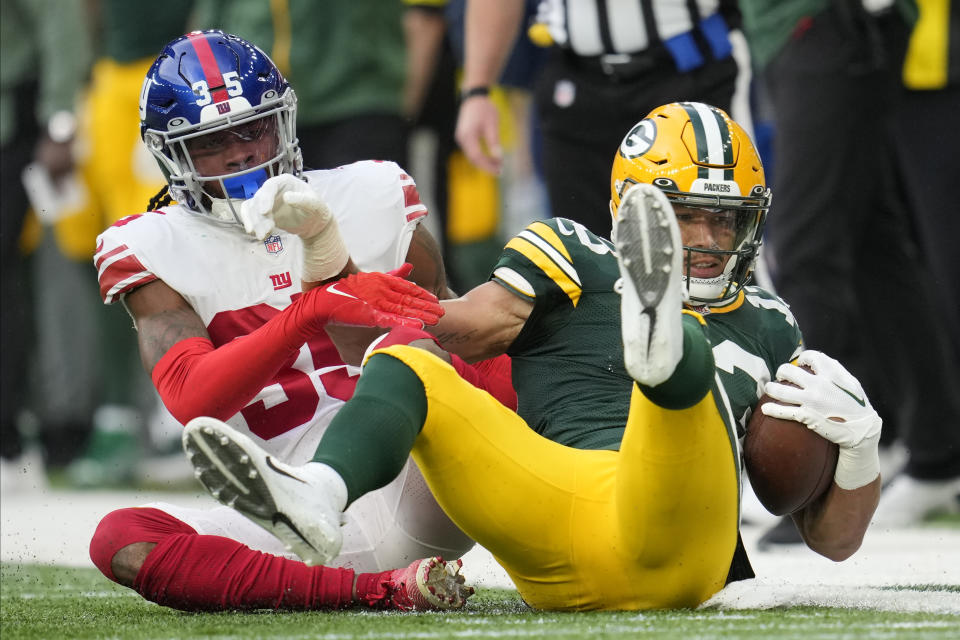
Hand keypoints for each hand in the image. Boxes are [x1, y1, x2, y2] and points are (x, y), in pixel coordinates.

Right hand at [239, 174, 322, 238]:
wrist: (313, 223)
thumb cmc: (316, 209)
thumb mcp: (314, 205)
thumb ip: (302, 200)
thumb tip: (286, 197)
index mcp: (285, 181)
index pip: (270, 186)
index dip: (265, 198)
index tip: (264, 212)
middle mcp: (273, 189)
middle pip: (258, 199)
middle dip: (259, 216)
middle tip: (266, 232)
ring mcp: (266, 200)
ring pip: (252, 208)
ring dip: (255, 222)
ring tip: (263, 236)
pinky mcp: (262, 211)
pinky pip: (250, 215)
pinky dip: (251, 224)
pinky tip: (259, 234)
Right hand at [305, 264, 443, 329]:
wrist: (323, 299)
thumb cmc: (344, 289)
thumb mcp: (370, 279)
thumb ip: (391, 274)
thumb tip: (410, 266)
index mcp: (382, 280)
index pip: (407, 288)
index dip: (422, 294)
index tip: (435, 300)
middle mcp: (381, 289)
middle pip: (409, 299)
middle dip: (427, 306)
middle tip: (442, 312)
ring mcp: (376, 301)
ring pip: (404, 308)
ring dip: (421, 314)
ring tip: (436, 319)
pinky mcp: (369, 313)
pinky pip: (391, 318)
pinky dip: (404, 322)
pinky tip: (418, 325)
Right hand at [454, 96, 502, 174]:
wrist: (474, 97)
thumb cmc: (484, 109)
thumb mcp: (492, 124)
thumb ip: (494, 141)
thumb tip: (498, 158)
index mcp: (468, 135)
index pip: (477, 156)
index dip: (488, 165)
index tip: (500, 169)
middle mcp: (461, 138)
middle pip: (473, 159)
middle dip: (487, 166)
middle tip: (500, 171)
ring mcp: (461, 138)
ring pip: (472, 156)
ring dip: (484, 162)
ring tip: (498, 166)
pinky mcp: (463, 137)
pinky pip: (471, 151)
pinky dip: (481, 157)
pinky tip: (491, 159)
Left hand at [762, 350, 881, 488]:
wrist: (862, 430)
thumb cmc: (857, 406)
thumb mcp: (851, 384)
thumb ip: (836, 372)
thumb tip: (820, 362)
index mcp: (832, 374)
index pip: (811, 356)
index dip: (803, 358)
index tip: (800, 363)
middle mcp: (819, 384)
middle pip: (789, 370)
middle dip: (782, 372)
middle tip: (781, 377)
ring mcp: (812, 400)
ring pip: (781, 390)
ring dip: (771, 388)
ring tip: (769, 389)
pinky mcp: (806, 416)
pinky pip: (784, 411)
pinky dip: (772, 410)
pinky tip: (765, 409)